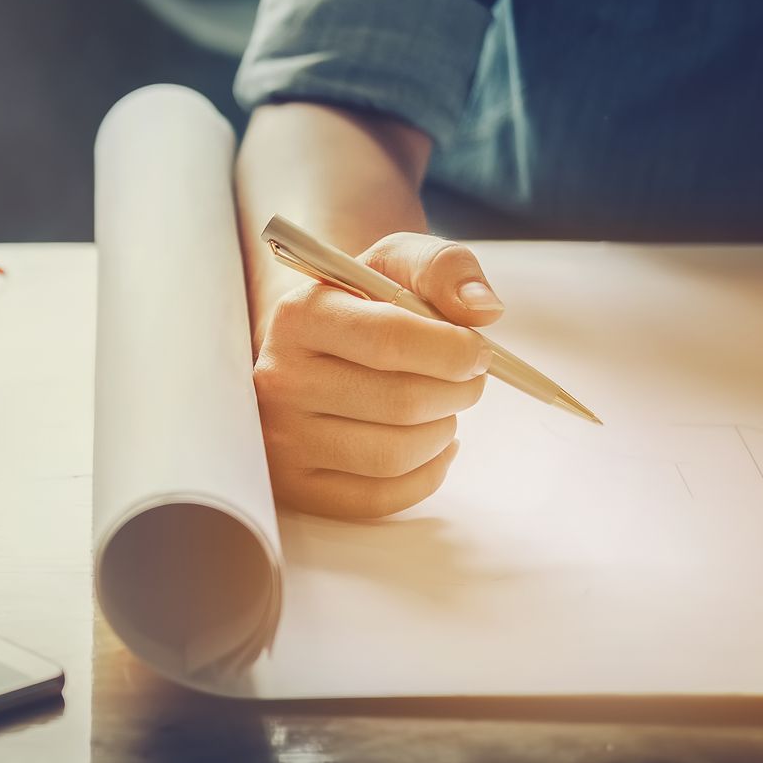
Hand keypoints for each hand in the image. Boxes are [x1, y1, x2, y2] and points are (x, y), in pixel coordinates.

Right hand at [252, 232, 502, 518]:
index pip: (390, 340)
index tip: (478, 351)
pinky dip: (426, 474)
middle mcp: (278, 380)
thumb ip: (445, 268)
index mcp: (298, 316)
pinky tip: (435, 445)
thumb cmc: (359, 304)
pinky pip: (378, 499)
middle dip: (459, 392)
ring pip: (393, 455)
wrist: (305, 347)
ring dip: (443, 432)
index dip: (454, 350)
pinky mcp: (294, 486)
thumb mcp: (395, 263)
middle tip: (469, 380)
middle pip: (400, 403)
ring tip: (445, 408)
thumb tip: (483, 310)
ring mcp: (280, 439)